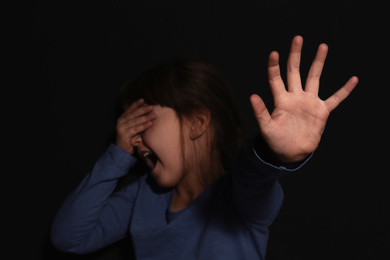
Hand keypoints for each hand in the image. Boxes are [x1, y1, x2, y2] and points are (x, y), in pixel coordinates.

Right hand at [116, 99, 155, 154]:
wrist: (122, 151)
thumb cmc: (130, 139)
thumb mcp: (132, 128)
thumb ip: (136, 121)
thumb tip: (147, 112)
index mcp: (122, 119)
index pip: (129, 110)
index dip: (136, 104)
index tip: (143, 100)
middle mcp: (120, 122)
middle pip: (133, 114)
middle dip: (143, 110)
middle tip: (152, 107)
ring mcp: (121, 129)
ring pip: (135, 121)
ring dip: (145, 118)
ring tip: (154, 115)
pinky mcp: (124, 135)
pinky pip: (135, 130)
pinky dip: (143, 126)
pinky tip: (150, 124)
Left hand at [250, 36, 357, 162]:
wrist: (290, 153)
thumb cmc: (276, 141)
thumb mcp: (266, 128)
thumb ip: (260, 112)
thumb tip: (252, 96)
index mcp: (281, 100)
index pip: (276, 79)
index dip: (274, 66)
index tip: (273, 53)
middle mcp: (295, 97)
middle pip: (295, 72)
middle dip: (296, 55)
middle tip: (298, 38)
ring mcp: (309, 102)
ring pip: (314, 78)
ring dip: (318, 63)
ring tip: (322, 46)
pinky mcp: (321, 112)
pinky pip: (335, 98)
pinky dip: (344, 90)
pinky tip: (353, 79)